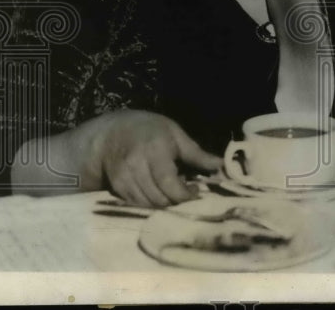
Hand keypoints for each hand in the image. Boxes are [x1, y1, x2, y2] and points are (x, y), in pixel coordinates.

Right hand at [81, 110, 221, 206]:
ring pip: (148, 204)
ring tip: (173, 193)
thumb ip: (197, 154)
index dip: (184, 194)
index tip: (196, 192)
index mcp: (155, 150)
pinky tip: (159, 194)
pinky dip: (150, 204)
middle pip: (159, 197)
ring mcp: (124, 177)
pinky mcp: (116, 187)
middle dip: (177, 201)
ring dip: (164, 204)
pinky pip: (136, 204)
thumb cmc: (150, 130)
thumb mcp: (176, 134)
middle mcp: (137, 165)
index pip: (169, 182)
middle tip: (187, 193)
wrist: (112, 132)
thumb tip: (221, 165)